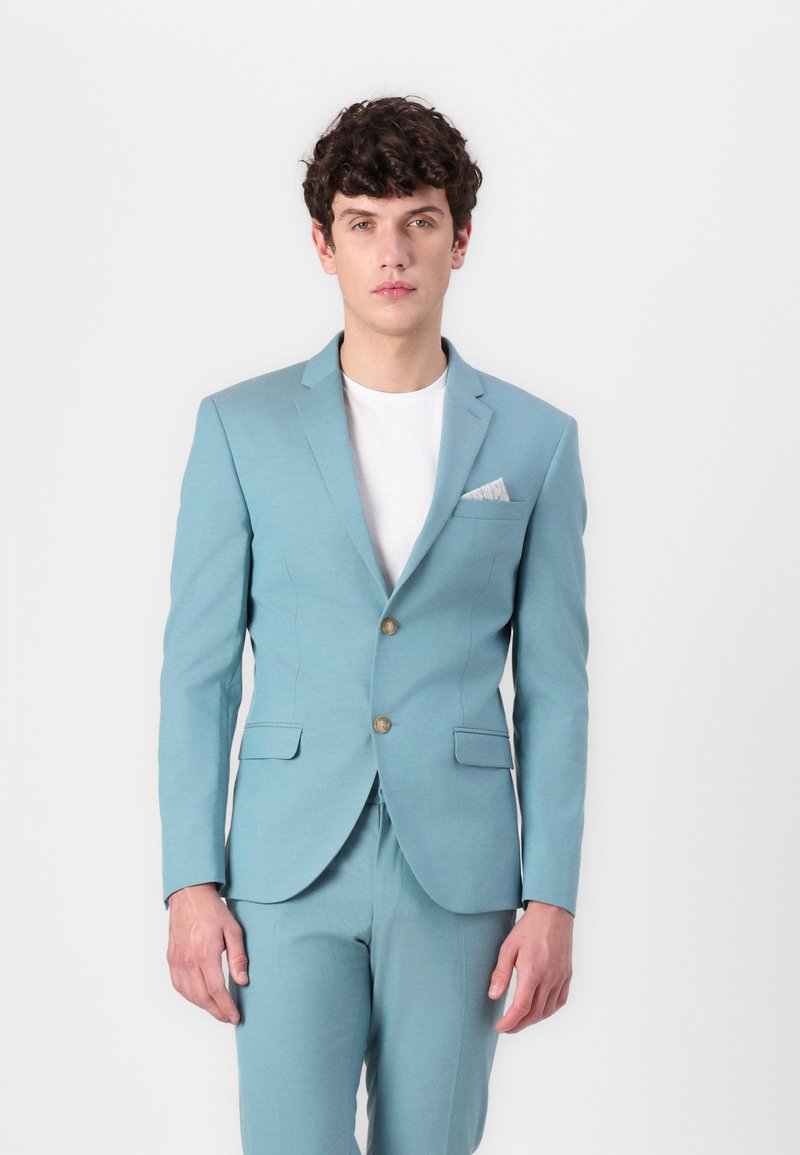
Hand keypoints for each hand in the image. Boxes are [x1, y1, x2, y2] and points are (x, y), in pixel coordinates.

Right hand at [166, 883, 248, 1023]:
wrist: (189, 895)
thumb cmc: (212, 910)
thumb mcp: (233, 930)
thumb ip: (238, 957)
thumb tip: (242, 981)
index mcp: (205, 953)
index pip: (216, 990)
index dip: (226, 1007)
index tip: (235, 1016)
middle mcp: (188, 960)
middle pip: (202, 997)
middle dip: (217, 1011)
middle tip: (228, 1017)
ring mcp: (177, 960)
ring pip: (189, 994)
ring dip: (203, 1006)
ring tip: (217, 1010)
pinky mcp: (171, 958)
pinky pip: (179, 985)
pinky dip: (190, 996)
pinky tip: (200, 997)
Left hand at [488, 901, 572, 1032]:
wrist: (553, 914)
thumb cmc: (528, 928)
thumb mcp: (508, 947)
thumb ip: (501, 973)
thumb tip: (493, 996)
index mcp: (532, 972)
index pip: (521, 1008)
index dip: (510, 1022)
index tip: (500, 1028)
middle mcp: (549, 979)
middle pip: (534, 1013)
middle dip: (519, 1025)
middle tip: (507, 1027)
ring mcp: (560, 978)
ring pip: (547, 1010)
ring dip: (533, 1020)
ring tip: (520, 1021)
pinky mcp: (567, 975)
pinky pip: (559, 1001)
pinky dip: (548, 1011)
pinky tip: (539, 1011)